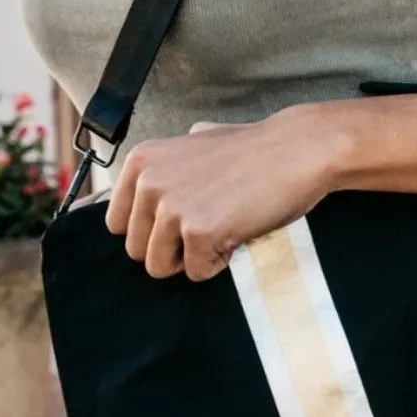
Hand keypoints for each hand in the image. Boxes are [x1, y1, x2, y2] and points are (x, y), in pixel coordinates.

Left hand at [104, 107, 343, 282]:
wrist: (298, 150)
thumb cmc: (252, 150)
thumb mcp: (193, 143)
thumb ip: (164, 167)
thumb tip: (136, 187)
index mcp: (140, 162)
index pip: (117, 224)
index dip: (152, 230)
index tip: (182, 217)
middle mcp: (148, 182)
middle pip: (136, 251)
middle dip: (171, 248)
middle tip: (208, 222)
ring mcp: (172, 207)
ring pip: (159, 267)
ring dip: (192, 257)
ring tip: (222, 226)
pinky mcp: (199, 232)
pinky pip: (197, 273)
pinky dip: (219, 262)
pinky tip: (238, 231)